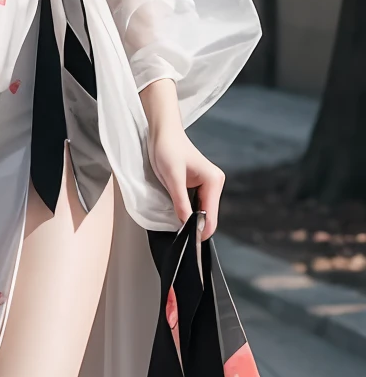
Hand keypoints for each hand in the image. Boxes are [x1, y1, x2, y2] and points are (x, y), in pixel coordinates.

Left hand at [141, 79, 224, 239]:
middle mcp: (214, 184)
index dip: (200, 232)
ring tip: (176, 226)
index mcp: (213, 181)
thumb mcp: (172, 177)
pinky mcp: (198, 185)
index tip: (187, 244)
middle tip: (178, 238)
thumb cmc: (167, 149)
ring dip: (190, 219)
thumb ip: (180, 201)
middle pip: (208, 216)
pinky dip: (187, 212)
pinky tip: (177, 215)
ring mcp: (207, 185)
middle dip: (195, 227)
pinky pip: (195, 205)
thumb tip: (186, 224)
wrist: (162, 132)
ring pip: (201, 212)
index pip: (211, 216)